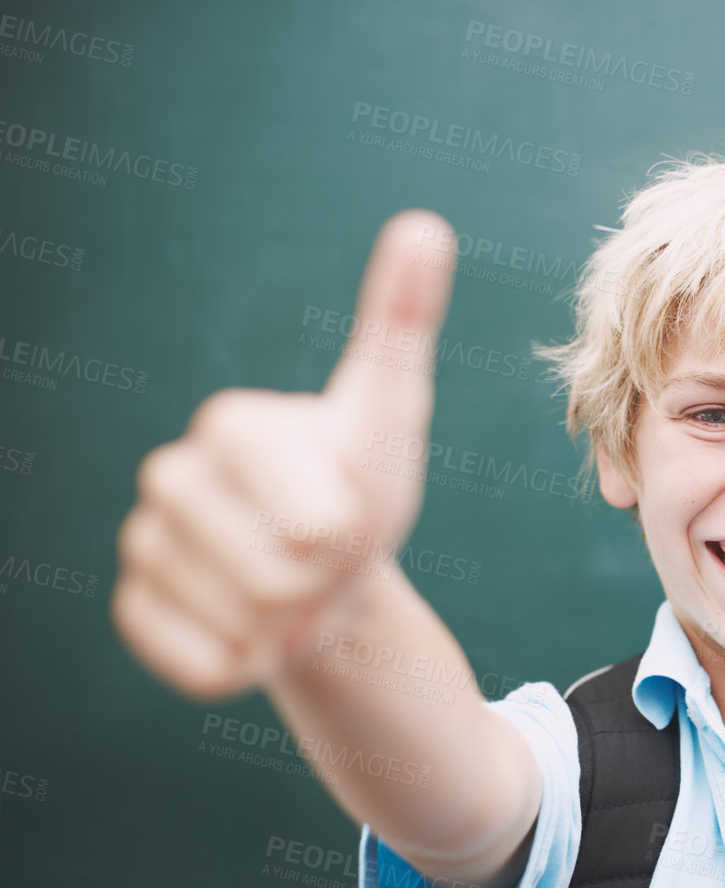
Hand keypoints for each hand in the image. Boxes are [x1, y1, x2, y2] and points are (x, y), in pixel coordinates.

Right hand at [112, 209, 457, 698]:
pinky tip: (254, 625)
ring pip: (243, 622)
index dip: (346, 531)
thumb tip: (426, 223)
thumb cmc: (366, 483)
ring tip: (292, 585)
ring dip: (289, 623)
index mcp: (231, 423)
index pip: (312, 517)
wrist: (336, 571)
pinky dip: (247, 662)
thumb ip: (401, 321)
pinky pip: (202, 664)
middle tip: (322, 555)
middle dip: (321, 581)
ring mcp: (144, 544)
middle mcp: (170, 475)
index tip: (346, 510)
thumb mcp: (394, 409)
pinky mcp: (134, 610)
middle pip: (276, 576)